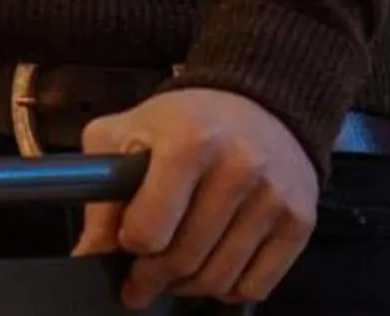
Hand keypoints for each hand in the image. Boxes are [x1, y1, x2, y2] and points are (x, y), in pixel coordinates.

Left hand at [71, 88, 317, 307]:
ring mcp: (273, 197)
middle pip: (182, 260)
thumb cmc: (188, 120)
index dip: (129, 243)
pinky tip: (216, 263)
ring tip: (177, 268)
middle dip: (152, 276)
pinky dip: (229, 288)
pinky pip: (255, 287)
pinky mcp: (299, 220)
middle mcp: (239, 168)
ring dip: (188, 285)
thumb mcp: (129, 132)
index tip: (129, 239)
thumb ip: (101, 190)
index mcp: (190, 142)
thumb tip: (89, 253)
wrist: (261, 101)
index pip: (147, 231)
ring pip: (217, 280)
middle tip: (142, 276)